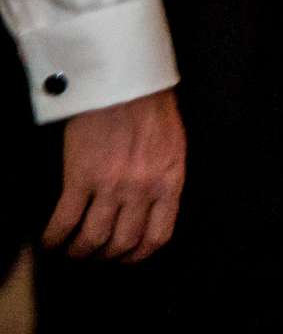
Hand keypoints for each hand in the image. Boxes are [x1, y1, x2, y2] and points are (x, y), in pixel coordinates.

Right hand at [45, 88, 184, 261]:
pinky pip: (65, 221)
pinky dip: (55, 237)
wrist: (125, 83)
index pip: (158, 236)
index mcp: (170, 182)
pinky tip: (50, 240)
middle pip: (122, 243)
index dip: (138, 255)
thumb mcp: (174, 147)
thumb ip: (165, 178)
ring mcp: (111, 186)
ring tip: (71, 250)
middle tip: (95, 252)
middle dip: (106, 255)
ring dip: (79, 251)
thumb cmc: (152, 109)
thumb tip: (153, 206)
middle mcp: (142, 190)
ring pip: (93, 239)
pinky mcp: (80, 178)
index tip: (125, 258)